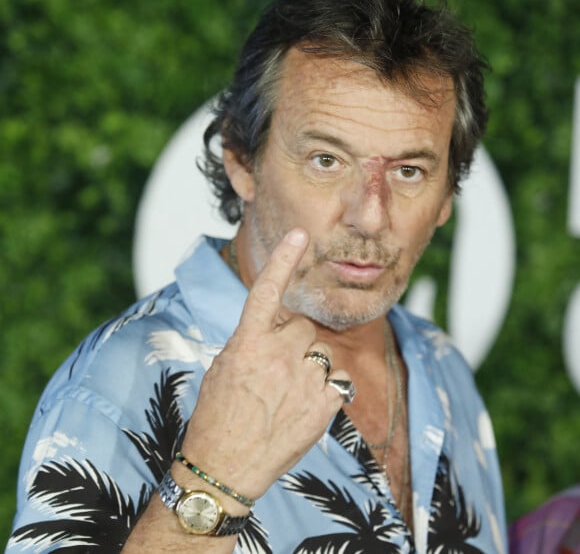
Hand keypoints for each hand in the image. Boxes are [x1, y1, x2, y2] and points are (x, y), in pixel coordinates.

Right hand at [180, 228, 349, 499]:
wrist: (224, 469)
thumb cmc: (217, 417)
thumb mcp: (224, 368)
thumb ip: (252, 340)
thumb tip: (275, 328)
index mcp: (247, 343)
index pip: (267, 291)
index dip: (283, 260)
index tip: (299, 234)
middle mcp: (277, 356)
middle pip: (303, 327)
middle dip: (294, 343)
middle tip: (275, 371)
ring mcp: (303, 380)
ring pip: (322, 353)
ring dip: (310, 367)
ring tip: (287, 396)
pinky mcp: (324, 405)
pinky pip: (338, 379)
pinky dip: (327, 390)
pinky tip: (304, 408)